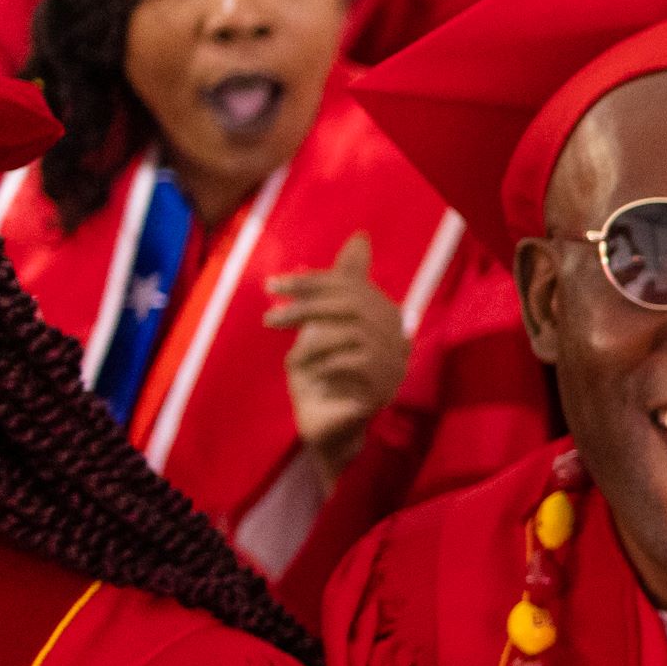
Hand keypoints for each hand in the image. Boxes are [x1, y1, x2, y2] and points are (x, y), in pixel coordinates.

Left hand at [269, 229, 410, 476]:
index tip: (273, 285)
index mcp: (385, 318)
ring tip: (291, 359)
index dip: (311, 282)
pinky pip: (352, 362)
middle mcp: (397, 339)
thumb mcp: (322, 325)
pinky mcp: (383, 389)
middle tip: (269, 318)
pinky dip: (324, 365)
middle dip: (305, 307)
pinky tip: (310, 376)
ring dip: (311, 342)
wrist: (325, 428)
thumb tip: (361, 237)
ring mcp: (394, 366)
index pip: (350, 285)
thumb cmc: (320, 374)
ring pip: (352, 331)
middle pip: (352, 304)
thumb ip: (338, 286)